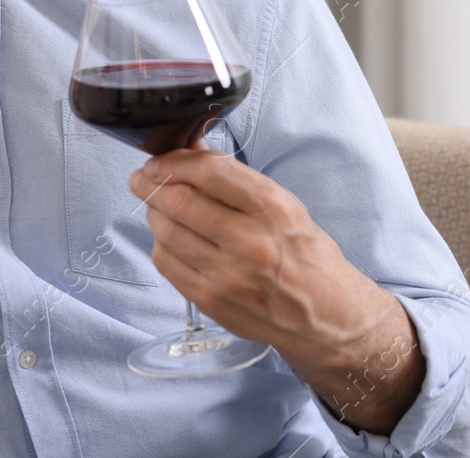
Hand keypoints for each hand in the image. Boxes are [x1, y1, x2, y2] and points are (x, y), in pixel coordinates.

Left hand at [128, 149, 424, 435]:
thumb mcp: (284, 206)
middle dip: (150, 184)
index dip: (174, 161)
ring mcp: (228, 275)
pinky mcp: (211, 301)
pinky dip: (161, 244)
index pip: (210, 172)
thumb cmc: (306, 255)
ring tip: (156, 206)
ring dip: (153, 213)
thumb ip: (235, 180)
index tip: (158, 161)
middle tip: (141, 179)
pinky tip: (169, 239)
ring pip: (167, 232)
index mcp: (273, 209)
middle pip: (180, 201)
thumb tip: (187, 153)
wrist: (327, 317)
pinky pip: (167, 264)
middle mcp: (250, 242)